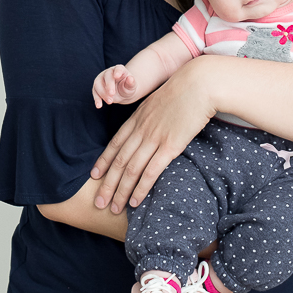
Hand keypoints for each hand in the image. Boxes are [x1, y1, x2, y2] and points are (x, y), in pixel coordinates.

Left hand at [89, 58, 216, 213]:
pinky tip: (135, 201)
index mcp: (137, 118)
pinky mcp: (170, 146)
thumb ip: (151, 115)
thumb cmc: (184, 90)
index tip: (94, 175)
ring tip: (113, 208)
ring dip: (120, 191)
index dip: (103, 161)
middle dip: (106, 184)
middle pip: (118, 161)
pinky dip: (140, 188)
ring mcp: (154, 138)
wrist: (198, 84)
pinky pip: (150, 172)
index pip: (114, 144)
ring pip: (130, 170)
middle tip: (98, 202)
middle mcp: (141, 130)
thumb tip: (149, 125)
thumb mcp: (159, 101)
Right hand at [92, 65, 138, 107]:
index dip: (117, 71)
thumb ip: (131, 82)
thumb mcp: (132, 86)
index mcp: (119, 69)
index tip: (117, 76)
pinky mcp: (97, 88)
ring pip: (98, 84)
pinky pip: (95, 92)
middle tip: (112, 94)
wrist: (123, 93)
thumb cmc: (128, 87)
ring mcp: (101, 79)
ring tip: (110, 102)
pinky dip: (97, 99)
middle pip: (107, 76)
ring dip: (103, 93)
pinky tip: (99, 106)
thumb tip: (130, 78)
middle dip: (109, 85)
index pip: (118, 68)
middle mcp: (109, 72)